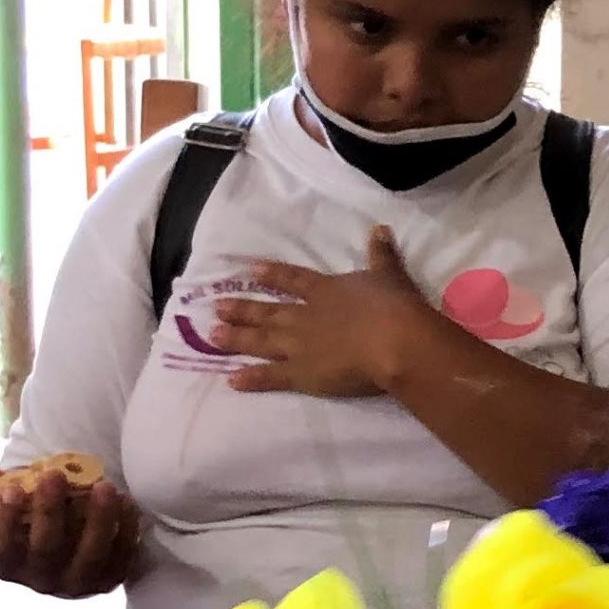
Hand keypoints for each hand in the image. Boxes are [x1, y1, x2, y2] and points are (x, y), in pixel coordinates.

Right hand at [0, 468, 139, 596]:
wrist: (73, 554)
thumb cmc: (32, 528)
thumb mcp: (6, 516)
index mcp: (9, 565)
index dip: (2, 520)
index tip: (12, 487)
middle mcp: (41, 580)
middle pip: (45, 548)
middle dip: (50, 510)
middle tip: (55, 475)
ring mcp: (78, 584)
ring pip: (89, 554)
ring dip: (98, 519)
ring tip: (103, 486)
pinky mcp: (110, 580)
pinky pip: (122, 557)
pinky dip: (125, 530)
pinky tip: (126, 503)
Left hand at [212, 226, 433, 397]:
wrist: (396, 340)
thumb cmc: (395, 307)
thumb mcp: (390, 276)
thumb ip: (381, 255)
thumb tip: (380, 229)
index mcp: (327, 292)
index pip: (293, 281)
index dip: (273, 276)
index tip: (250, 271)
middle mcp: (305, 316)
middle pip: (269, 311)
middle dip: (244, 308)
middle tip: (217, 306)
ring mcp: (299, 345)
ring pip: (262, 340)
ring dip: (237, 337)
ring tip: (213, 335)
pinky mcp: (302, 374)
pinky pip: (272, 376)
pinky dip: (252, 378)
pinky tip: (231, 379)